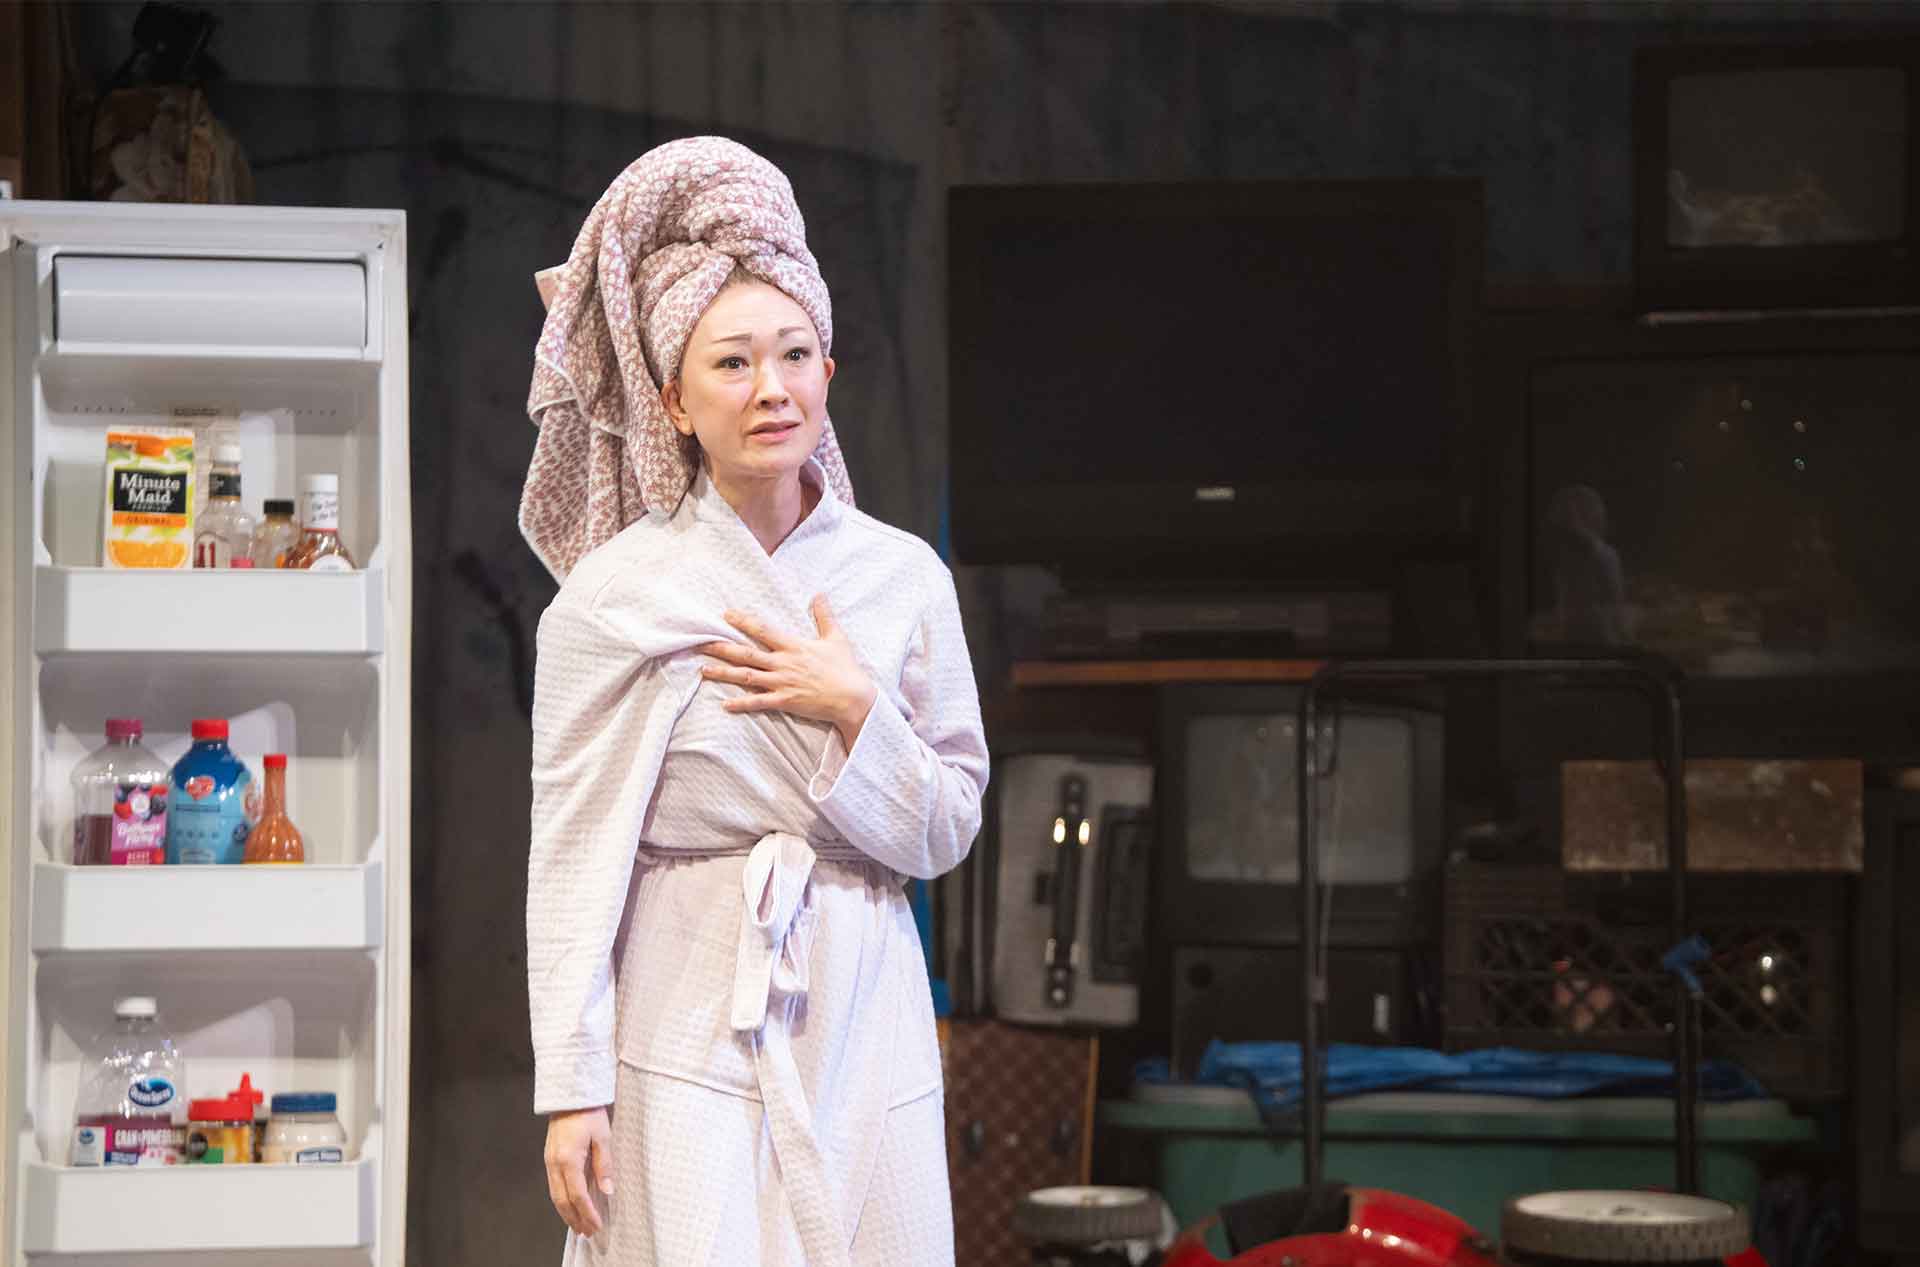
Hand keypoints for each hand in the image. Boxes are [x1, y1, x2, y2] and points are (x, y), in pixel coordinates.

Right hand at [544, 1106, 613, 1236]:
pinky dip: (561, 1200)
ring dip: (566, 1213)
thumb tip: (607, 1190)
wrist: (570, 1095)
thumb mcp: (603, 1137)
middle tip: (587, 1233)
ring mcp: (549, 1161)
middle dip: (575, 1219)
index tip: (597, 1225)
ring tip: (578, 1226)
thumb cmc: (588, 1112)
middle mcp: (555, 1164)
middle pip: (562, 1200)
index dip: (587, 1213)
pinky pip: (553, 1186)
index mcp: (568, 1159)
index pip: (578, 1195)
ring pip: (555, 1195)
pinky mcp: (549, 1158)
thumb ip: (604, 1165)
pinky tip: (570, 1205)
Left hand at [701, 595, 877, 747]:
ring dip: (724, 673)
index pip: (763, 631)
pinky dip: (741, 704)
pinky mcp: (784, 701)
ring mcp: (782, 683)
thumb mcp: (836, 637)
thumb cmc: (845, 668)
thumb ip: (824, 615)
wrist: (852, 697)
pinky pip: (758, 702)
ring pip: (746, 677)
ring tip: (703, 670)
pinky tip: (725, 704)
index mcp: (793, 646)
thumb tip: (819, 594)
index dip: (743, 621)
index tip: (725, 614)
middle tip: (701, 643)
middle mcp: (783, 663)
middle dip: (722, 648)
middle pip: (746, 654)